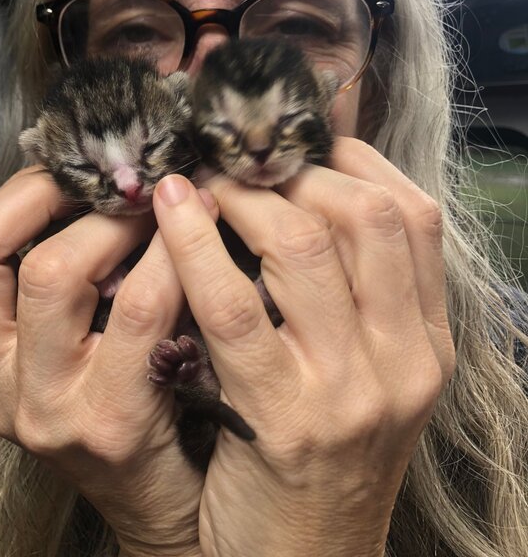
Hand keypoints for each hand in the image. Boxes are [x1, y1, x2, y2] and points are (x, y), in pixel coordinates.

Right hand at [0, 167, 204, 556]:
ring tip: (167, 209)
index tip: (71, 171)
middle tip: (131, 184)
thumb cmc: (136, 407)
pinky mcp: (112, 422)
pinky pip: (136, 309)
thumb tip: (101, 185)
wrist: (171, 506)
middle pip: (0, 261)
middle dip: (71, 202)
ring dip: (120, 224)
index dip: (12, 201)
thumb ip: (77, 283)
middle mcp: (6, 388)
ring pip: (59, 273)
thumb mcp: (80, 348)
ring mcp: (52, 410)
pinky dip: (168, 260)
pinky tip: (200, 246)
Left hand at [152, 137, 455, 556]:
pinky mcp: (282, 419)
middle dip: (297, 169)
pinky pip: (235, 307)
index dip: (355, 161)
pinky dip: (197, 247)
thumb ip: (353, 293)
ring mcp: (350, 392)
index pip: (412, 216)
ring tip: (202, 182)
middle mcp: (403, 361)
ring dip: (243, 197)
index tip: (301, 142)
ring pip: (303, 247)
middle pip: (365, 216)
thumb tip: (306, 194)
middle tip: (242, 158)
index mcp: (427, 342)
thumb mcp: (365, 373)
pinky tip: (171, 216)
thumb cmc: (323, 456)